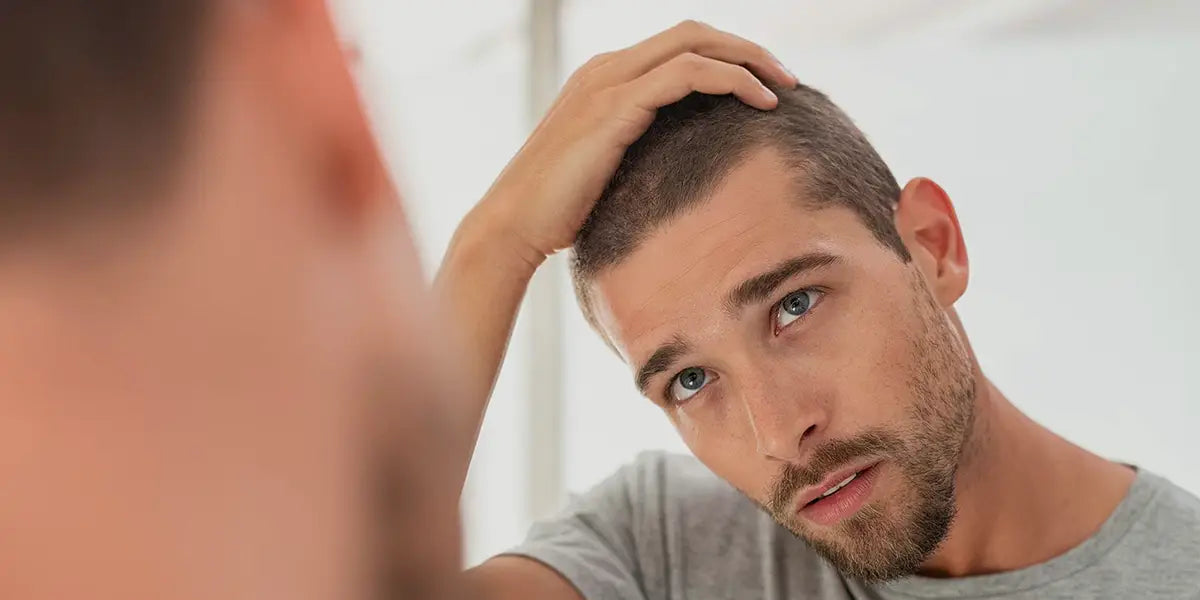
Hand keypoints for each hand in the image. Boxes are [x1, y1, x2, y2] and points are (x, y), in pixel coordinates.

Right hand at [467, 20, 797, 266]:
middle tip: (787, 77)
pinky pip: (687, 74)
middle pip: (693, 32)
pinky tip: (760, 104)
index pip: (678, 45)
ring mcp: (608, 84)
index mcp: (604, 79)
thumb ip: (638, 154)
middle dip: (746, 48)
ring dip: (748, 59)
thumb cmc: (557, 213)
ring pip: (695, 43)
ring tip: (784, 88)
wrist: (512, 226)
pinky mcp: (615, 108)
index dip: (727, 56)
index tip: (764, 85)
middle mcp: (605, 69)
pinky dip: (731, 80)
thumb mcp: (606, 172)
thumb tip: (683, 173)